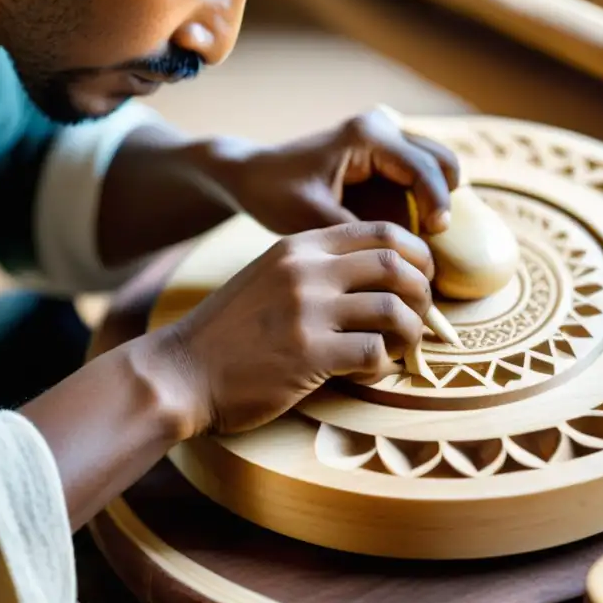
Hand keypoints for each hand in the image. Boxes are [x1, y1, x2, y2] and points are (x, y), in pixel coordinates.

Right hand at [147, 221, 434, 435]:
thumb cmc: (228, 331)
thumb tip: (376, 276)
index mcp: (298, 247)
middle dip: (422, 291)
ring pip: (394, 308)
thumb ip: (314, 269)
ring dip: (411, 331)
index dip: (415, 253)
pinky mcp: (308, 356)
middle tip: (420, 314)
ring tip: (401, 347)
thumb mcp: (267, 277)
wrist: (180, 371)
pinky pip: (374, 353)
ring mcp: (307, 312)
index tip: (420, 277)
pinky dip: (384, 365)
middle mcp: (306, 271)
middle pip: (396, 264)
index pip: (379, 231)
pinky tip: (370, 371)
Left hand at [227, 109, 460, 236]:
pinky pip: (416, 176)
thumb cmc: (275, 192)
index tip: (436, 236)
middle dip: (442, 199)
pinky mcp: (381, 155)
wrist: (251, 175)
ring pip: (434, 166)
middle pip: (440, 160)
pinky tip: (403, 232)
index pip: (422, 167)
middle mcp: (381, 129)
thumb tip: (399, 260)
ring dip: (433, 200)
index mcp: (366, 136)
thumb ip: (357, 233)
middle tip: (431, 238)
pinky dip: (420, 201)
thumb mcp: (312, 217)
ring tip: (417, 239)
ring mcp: (384, 138)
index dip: (436, 203)